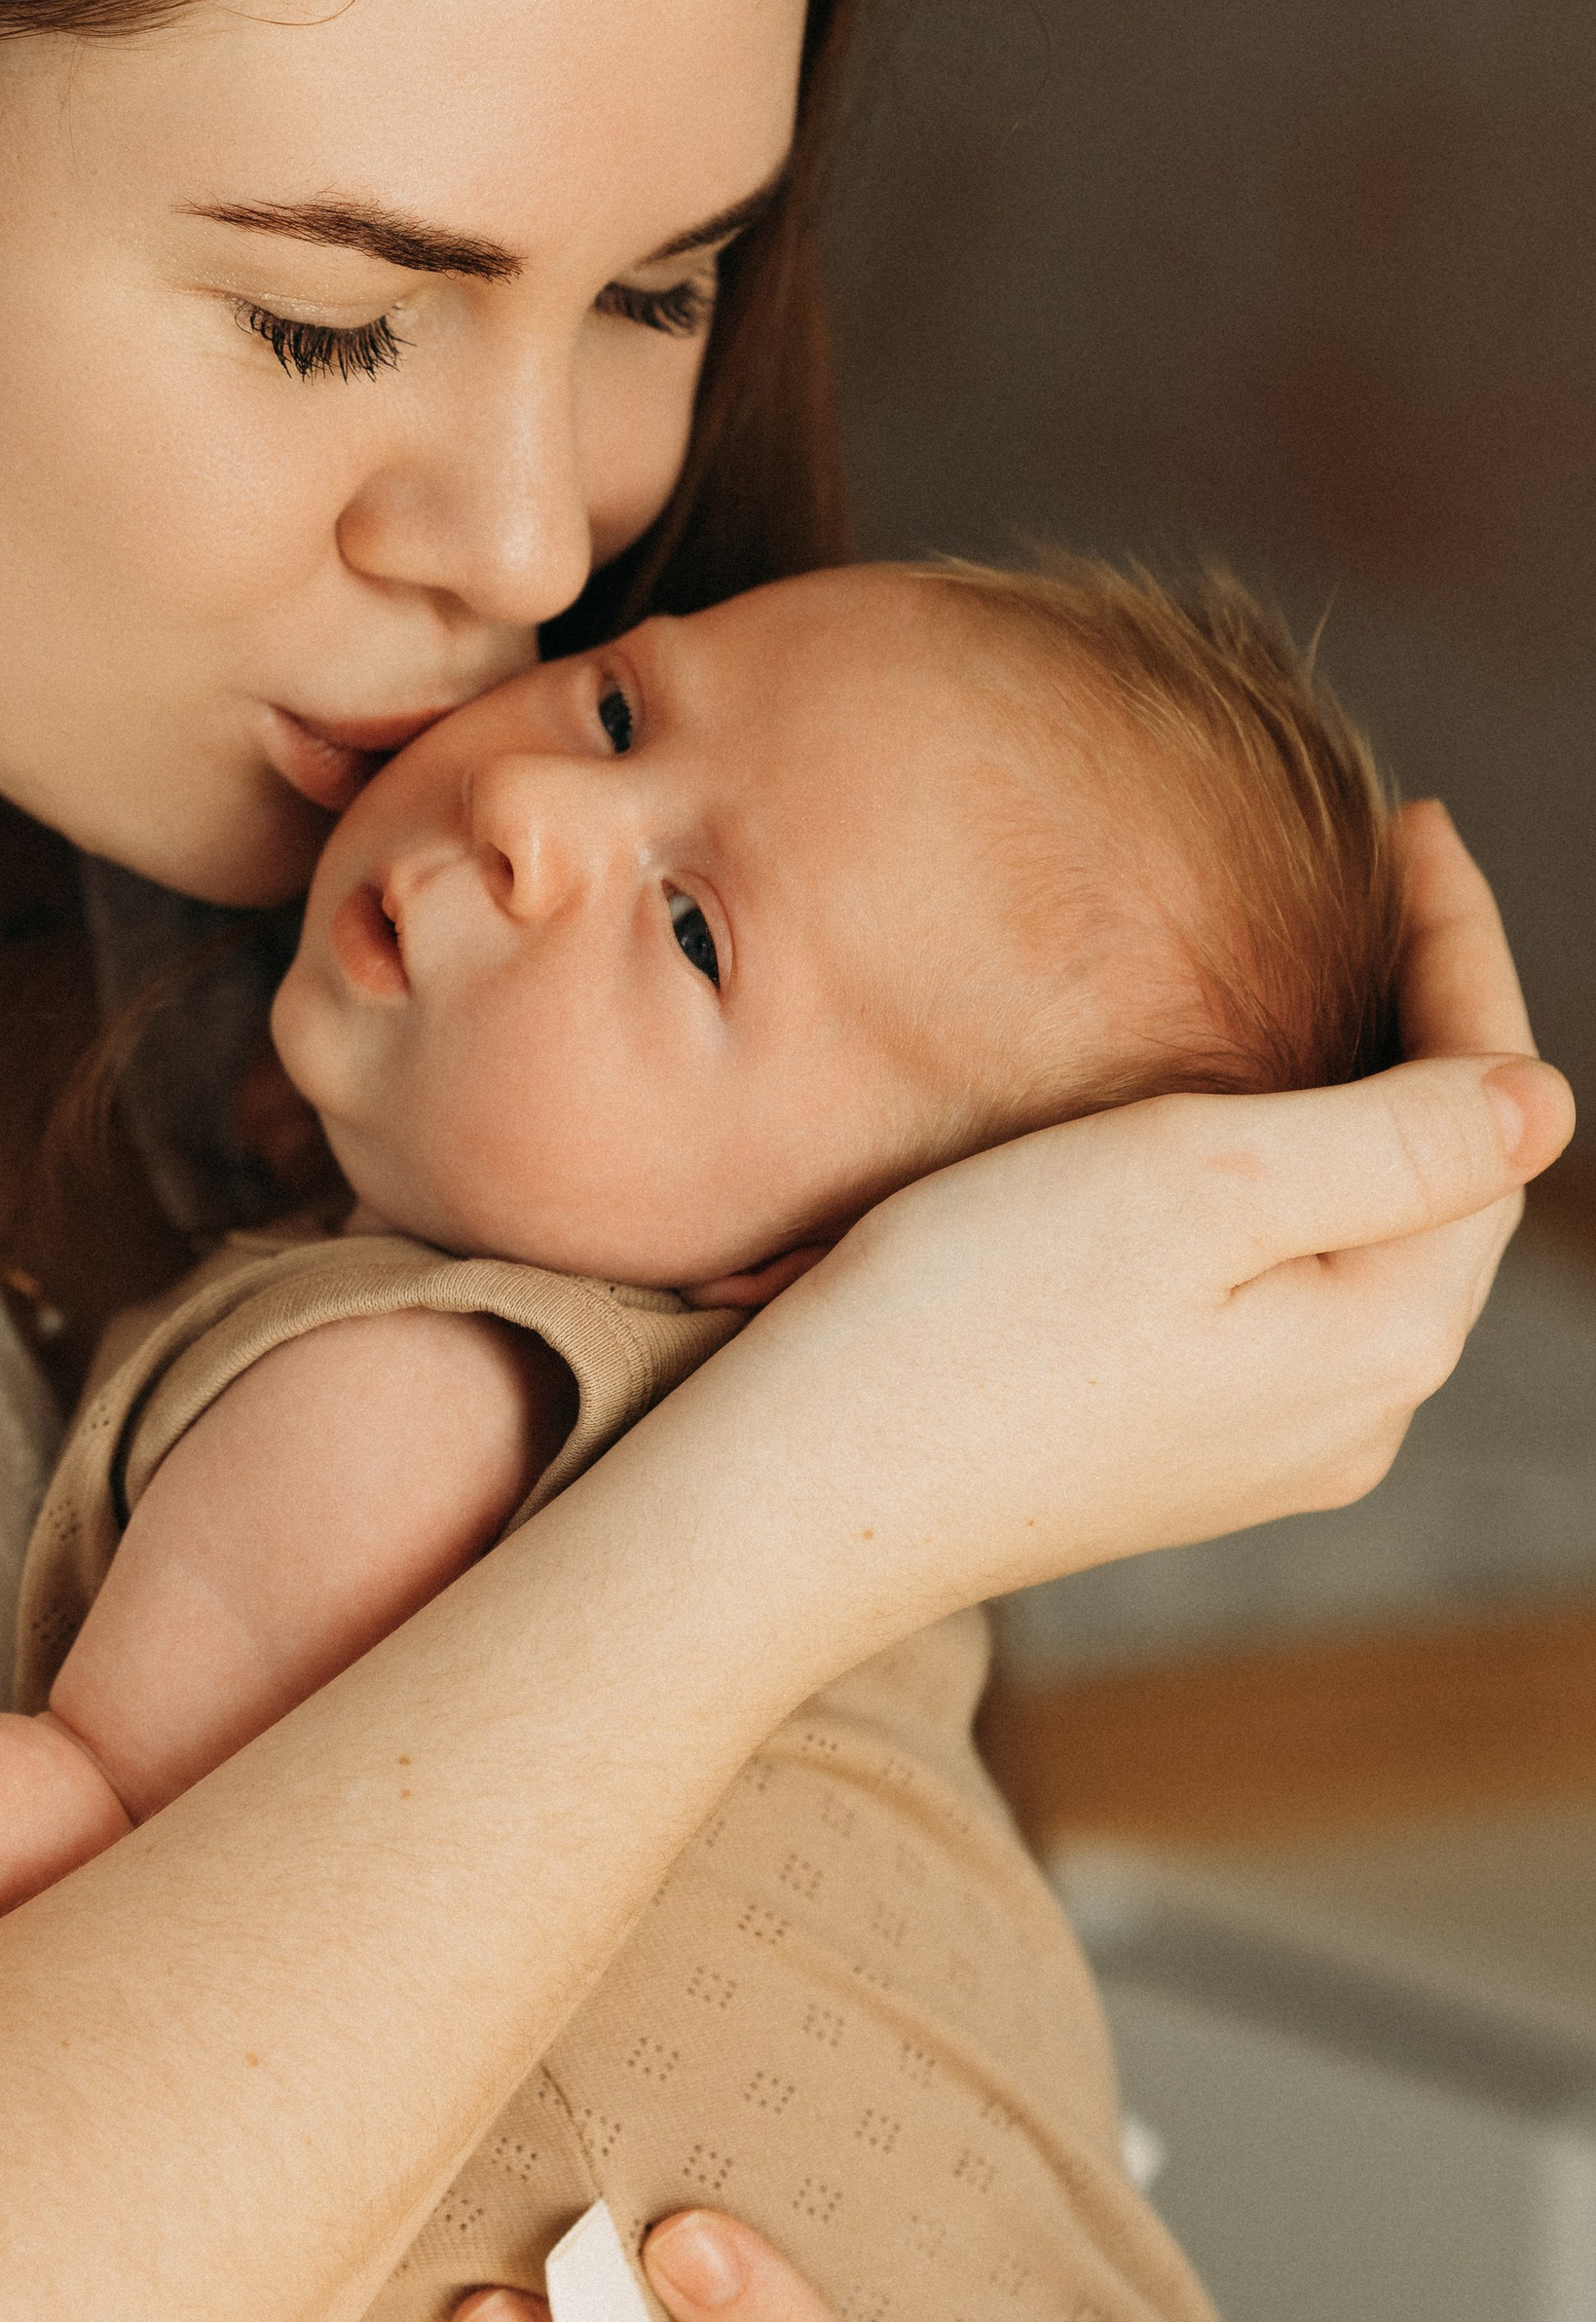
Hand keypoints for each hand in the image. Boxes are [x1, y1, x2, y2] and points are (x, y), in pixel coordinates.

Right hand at [714, 802, 1570, 1605]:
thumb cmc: (973, 1322)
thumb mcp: (1200, 1184)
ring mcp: (1263, 1449)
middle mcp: (1353, 1415)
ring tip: (1326, 993)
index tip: (1416, 827)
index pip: (1491, 1115)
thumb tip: (1545, 1104)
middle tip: (1386, 888)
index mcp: (1383, 1338)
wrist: (799, 1494)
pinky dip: (1285, 1194)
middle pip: (1443, 1188)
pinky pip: (1282, 1298)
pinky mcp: (1172, 1455)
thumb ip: (1394, 1140)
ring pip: (1363, 1244)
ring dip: (1362, 1112)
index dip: (1465, 957)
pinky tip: (1226, 1148)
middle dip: (1433, 1030)